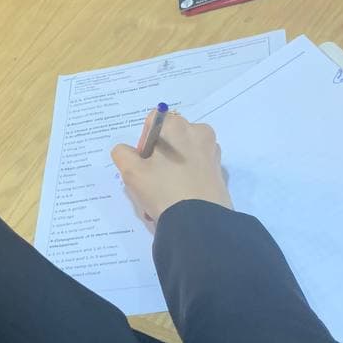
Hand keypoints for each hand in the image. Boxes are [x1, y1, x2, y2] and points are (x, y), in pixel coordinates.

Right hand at [110, 111, 231, 230]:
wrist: (199, 222)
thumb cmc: (163, 190)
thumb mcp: (131, 172)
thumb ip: (122, 153)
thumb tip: (127, 151)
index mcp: (178, 126)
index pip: (154, 121)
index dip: (144, 141)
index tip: (144, 163)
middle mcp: (199, 132)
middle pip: (171, 138)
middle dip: (159, 156)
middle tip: (153, 181)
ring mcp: (212, 152)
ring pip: (184, 154)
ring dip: (173, 169)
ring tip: (166, 195)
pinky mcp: (220, 172)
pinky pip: (197, 169)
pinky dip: (187, 179)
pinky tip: (181, 199)